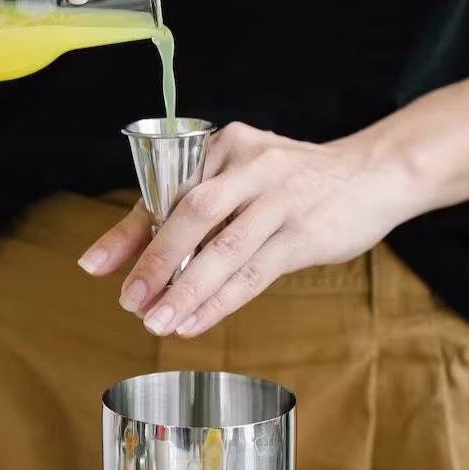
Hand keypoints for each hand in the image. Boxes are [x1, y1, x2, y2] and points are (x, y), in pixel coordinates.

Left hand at [78, 122, 418, 336]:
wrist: (374, 172)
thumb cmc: (294, 182)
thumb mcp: (243, 178)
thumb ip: (196, 210)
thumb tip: (141, 259)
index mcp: (224, 147)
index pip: (164, 192)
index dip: (127, 232)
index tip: (94, 265)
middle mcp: (249, 165)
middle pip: (191, 215)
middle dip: (155, 262)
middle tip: (130, 301)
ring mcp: (280, 197)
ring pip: (223, 249)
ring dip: (185, 290)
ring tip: (156, 322)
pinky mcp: (305, 231)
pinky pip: (255, 271)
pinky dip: (221, 300)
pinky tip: (196, 321)